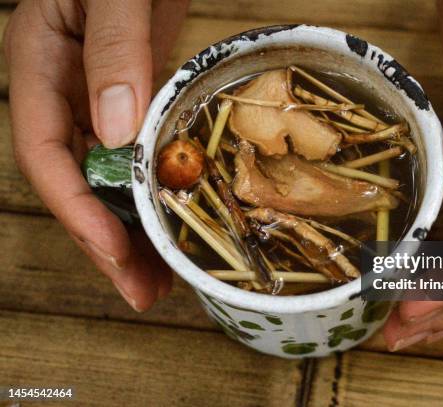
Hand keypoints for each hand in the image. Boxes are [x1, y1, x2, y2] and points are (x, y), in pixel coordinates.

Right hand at [4, 0, 188, 310]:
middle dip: (107, 240)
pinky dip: (151, 189)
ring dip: (131, 226)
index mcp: (40, 64)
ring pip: (108, 174)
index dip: (77, 211)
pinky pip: (137, 152)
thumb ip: (113, 49)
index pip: (48, 155)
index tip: (115, 253)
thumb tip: (115, 129)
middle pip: (78, 181)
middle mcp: (67, 88)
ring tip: (162, 274)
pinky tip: (172, 215)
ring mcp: (102, 93)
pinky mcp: (136, 91)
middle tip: (144, 289)